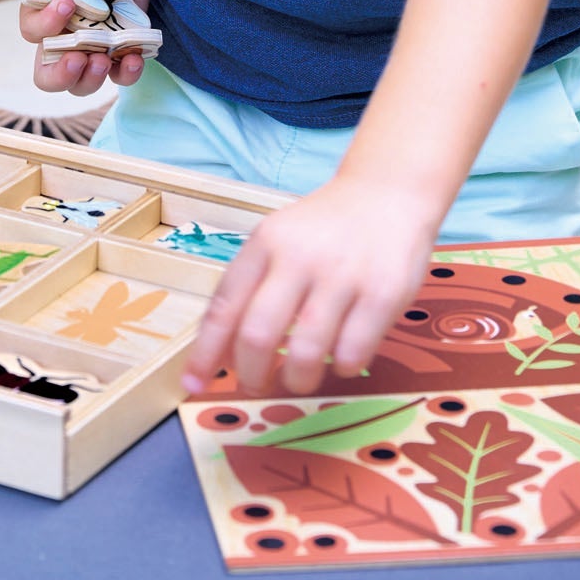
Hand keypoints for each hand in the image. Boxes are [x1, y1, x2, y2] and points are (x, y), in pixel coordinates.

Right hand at [18, 0, 154, 97]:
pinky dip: (127, 72)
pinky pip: (120, 71)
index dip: (44, 26)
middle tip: (78, 59)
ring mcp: (93, 38)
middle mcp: (63, 29)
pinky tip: (135, 58)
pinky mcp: (122, 41)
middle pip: (47, 70)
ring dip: (91, 80)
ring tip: (105, 61)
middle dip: (60, 75)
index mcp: (42, 3)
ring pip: (81, 81)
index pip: (32, 29)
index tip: (66, 4)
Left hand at [180, 178, 437, 397]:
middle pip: (258, 335)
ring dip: (297, 380)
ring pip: (305, 353)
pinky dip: (341, 368)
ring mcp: (342, 275)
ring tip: (299, 378)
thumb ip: (251, 289)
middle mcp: (300, 257)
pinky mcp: (382, 294)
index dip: (206, 351)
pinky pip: (351, 354)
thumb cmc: (324, 230)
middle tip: (256, 386)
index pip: (225, 305)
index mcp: (266, 242)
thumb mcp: (279, 241)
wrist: (386, 193)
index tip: (194, 383)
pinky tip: (342, 357)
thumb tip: (222, 354)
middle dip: (251, 375)